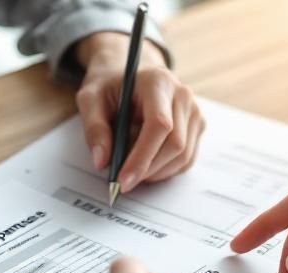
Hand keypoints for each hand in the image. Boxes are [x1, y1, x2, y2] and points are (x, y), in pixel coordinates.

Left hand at [74, 32, 204, 192]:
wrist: (130, 73)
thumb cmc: (110, 86)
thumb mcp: (90, 99)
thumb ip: (94, 128)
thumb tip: (102, 162)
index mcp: (157, 82)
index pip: (159, 125)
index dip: (142, 157)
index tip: (123, 179)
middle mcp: (182, 95)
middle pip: (175, 144)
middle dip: (148, 170)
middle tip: (123, 183)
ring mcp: (194, 111)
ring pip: (183, 156)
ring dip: (157, 173)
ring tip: (132, 173)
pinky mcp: (196, 126)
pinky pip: (186, 158)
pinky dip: (166, 170)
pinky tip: (146, 167)